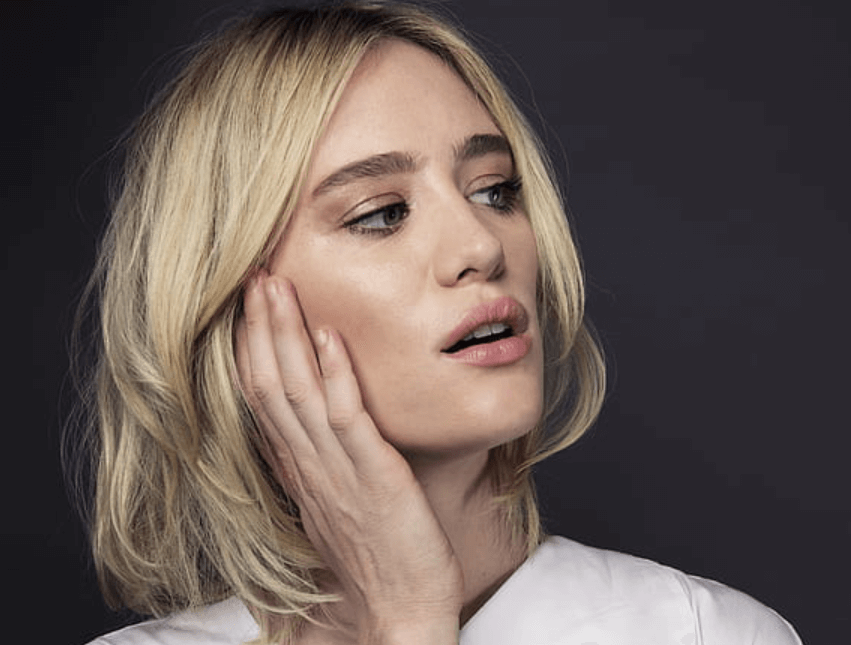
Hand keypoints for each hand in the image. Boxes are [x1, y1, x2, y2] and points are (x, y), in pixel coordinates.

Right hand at [236, 272, 462, 642]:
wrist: (398, 612)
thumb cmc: (374, 556)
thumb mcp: (330, 507)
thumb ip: (307, 468)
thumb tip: (287, 437)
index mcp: (298, 470)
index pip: (262, 399)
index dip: (251, 348)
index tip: (248, 305)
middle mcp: (307, 465)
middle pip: (270, 385)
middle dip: (260, 328)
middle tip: (254, 275)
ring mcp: (336, 469)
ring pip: (298, 392)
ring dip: (285, 336)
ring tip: (276, 287)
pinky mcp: (372, 476)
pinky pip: (346, 419)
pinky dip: (335, 374)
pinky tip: (329, 335)